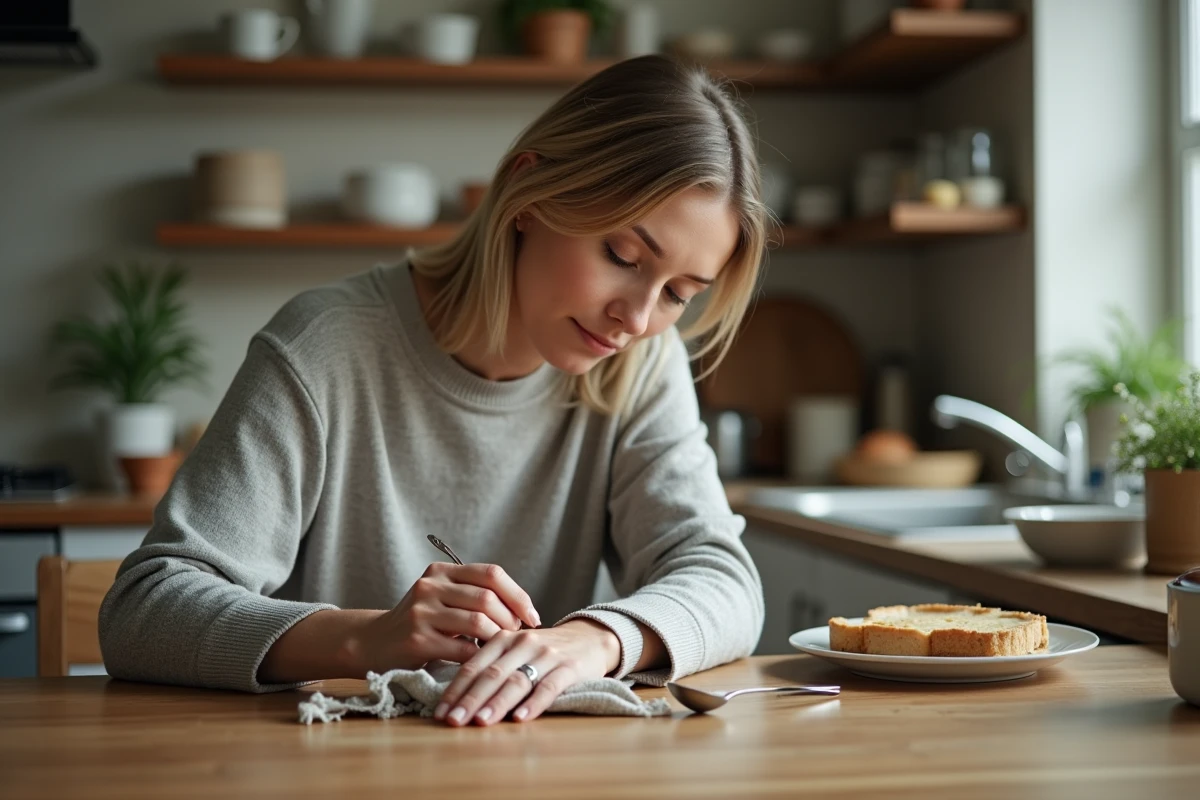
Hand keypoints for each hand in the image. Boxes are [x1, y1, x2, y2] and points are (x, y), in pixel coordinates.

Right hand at [350, 562, 541, 671]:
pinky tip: (483, 663)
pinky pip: (462, 649)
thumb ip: (475, 596)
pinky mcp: (417, 640)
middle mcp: (431, 586)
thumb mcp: (444, 598)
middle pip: (487, 598)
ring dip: (497, 639)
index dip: (518, 595)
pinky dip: (480, 657)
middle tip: (517, 637)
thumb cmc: (421, 623)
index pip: (491, 573)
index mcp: (442, 572)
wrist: (374, 643)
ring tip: (501, 649)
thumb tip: (523, 610)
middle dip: (510, 620)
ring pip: (478, 622)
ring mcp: (422, 612)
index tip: (533, 617)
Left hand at [434, 619, 620, 726]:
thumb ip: (491, 667)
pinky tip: (520, 719)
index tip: (439, 713)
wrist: (590, 638)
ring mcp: (546, 654)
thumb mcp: (515, 651)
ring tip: (481, 722)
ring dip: (497, 703)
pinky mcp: (569, 667)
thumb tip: (456, 699)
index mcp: (503, 639)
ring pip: (516, 680)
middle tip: (453, 721)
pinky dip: (533, 704)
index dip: (455, 690)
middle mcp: (522, 643)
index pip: (473, 666)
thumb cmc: (544, 651)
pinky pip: (549, 687)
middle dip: (469, 700)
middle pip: (491, 675)